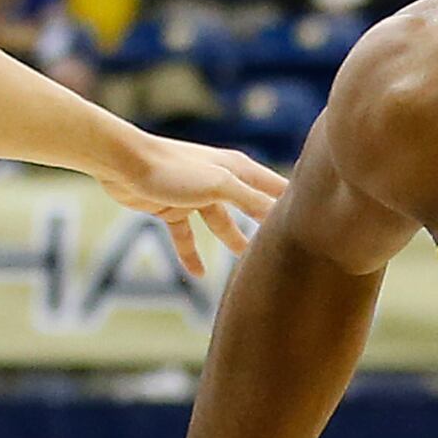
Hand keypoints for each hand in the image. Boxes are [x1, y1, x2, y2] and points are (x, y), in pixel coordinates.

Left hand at [96, 135, 284, 280]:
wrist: (122, 163)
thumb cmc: (173, 168)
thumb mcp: (220, 186)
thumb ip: (251, 201)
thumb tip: (282, 216)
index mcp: (237, 169)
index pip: (274, 187)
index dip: (293, 202)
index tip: (315, 222)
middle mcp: (220, 180)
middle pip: (249, 207)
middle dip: (264, 227)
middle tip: (283, 251)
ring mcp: (195, 194)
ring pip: (219, 222)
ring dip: (230, 240)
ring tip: (245, 265)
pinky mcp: (171, 207)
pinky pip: (186, 235)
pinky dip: (191, 253)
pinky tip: (198, 274)